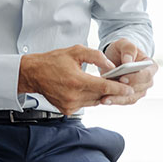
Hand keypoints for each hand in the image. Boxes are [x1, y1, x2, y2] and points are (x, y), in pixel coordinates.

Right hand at [18, 45, 135, 116]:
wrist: (33, 74)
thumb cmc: (53, 61)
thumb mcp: (75, 51)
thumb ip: (96, 56)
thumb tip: (111, 65)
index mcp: (77, 81)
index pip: (104, 87)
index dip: (119, 88)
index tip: (129, 88)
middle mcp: (73, 96)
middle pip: (101, 96)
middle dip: (112, 90)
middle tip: (120, 83)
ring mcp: (70, 105)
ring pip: (95, 102)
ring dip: (101, 95)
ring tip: (104, 85)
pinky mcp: (67, 110)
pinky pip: (85, 105)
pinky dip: (89, 98)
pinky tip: (87, 90)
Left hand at [102, 39, 156, 105]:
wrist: (116, 57)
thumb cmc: (123, 50)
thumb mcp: (124, 44)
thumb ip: (128, 50)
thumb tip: (128, 61)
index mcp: (151, 67)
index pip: (146, 75)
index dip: (135, 78)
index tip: (122, 78)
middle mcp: (148, 80)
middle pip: (139, 89)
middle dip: (124, 90)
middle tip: (110, 90)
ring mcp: (140, 89)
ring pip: (131, 97)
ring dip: (118, 99)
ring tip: (105, 99)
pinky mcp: (131, 95)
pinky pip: (124, 101)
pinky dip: (115, 101)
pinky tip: (104, 100)